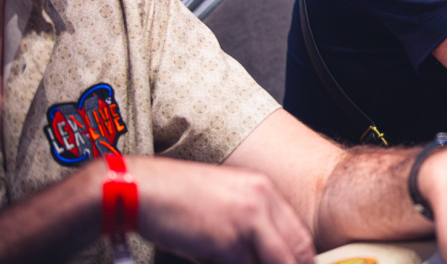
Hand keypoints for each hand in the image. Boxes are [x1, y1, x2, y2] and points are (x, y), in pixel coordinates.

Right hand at [128, 157, 314, 263]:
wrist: (144, 189)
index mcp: (264, 190)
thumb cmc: (179, 196)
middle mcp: (261, 202)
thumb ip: (250, 222)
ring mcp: (246, 220)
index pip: (299, 234)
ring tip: (239, 263)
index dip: (302, 259)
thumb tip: (262, 254)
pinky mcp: (225, 241)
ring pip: (274, 262)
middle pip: (295, 250)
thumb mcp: (226, 198)